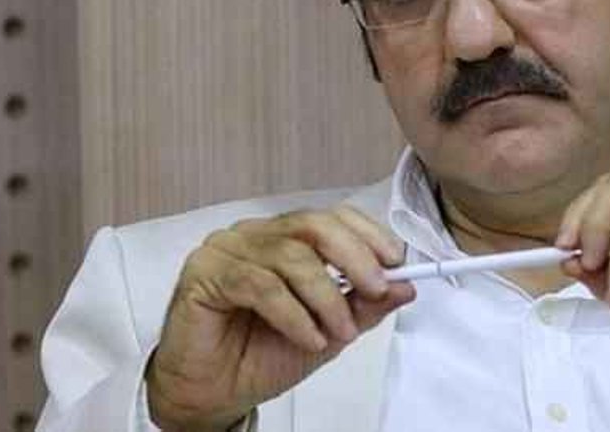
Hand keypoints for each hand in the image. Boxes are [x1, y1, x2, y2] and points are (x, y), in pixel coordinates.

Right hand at [146, 206, 415, 430]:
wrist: (214, 393)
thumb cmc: (262, 355)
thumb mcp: (329, 330)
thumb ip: (363, 305)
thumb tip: (405, 286)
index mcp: (284, 237)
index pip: (331, 217)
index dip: (368, 235)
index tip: (397, 262)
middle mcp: (255, 235)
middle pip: (313, 225)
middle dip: (354, 257)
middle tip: (378, 289)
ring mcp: (226, 250)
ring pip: (290, 257)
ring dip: (326, 298)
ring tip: (339, 333)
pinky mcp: (203, 274)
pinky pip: (260, 286)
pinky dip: (294, 315)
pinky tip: (309, 338)